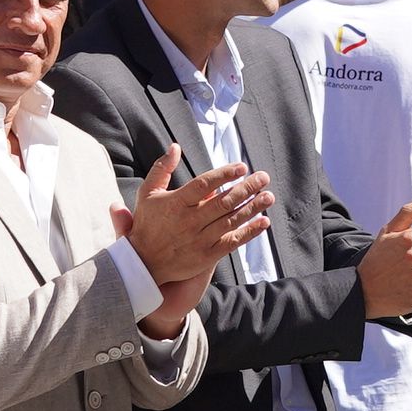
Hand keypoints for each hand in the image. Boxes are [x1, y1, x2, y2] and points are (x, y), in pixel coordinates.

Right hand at [124, 147, 271, 288]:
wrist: (143, 263)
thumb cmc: (147, 224)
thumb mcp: (147, 193)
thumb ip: (161, 169)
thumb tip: (175, 147)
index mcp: (176, 203)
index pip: (204, 185)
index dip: (224, 175)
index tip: (242, 167)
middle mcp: (190, 221)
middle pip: (223, 202)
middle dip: (246, 188)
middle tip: (263, 177)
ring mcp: (199, 239)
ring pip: (231, 220)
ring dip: (252, 208)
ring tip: (268, 196)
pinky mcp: (206, 256)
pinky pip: (232, 242)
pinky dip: (249, 232)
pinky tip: (263, 222)